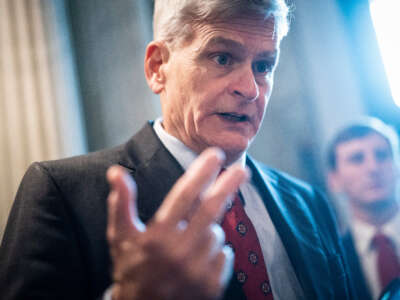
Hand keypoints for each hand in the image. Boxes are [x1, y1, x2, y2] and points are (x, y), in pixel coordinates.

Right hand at [106, 148, 247, 299]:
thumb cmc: (131, 271)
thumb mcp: (121, 237)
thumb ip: (121, 203)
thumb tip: (116, 172)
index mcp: (159, 236)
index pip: (185, 195)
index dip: (202, 172)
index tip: (215, 155)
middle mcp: (181, 252)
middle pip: (212, 209)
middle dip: (229, 185)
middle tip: (242, 170)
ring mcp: (199, 270)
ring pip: (217, 234)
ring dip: (209, 229)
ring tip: (190, 239)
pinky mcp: (212, 285)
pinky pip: (224, 255)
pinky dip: (215, 251)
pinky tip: (198, 257)